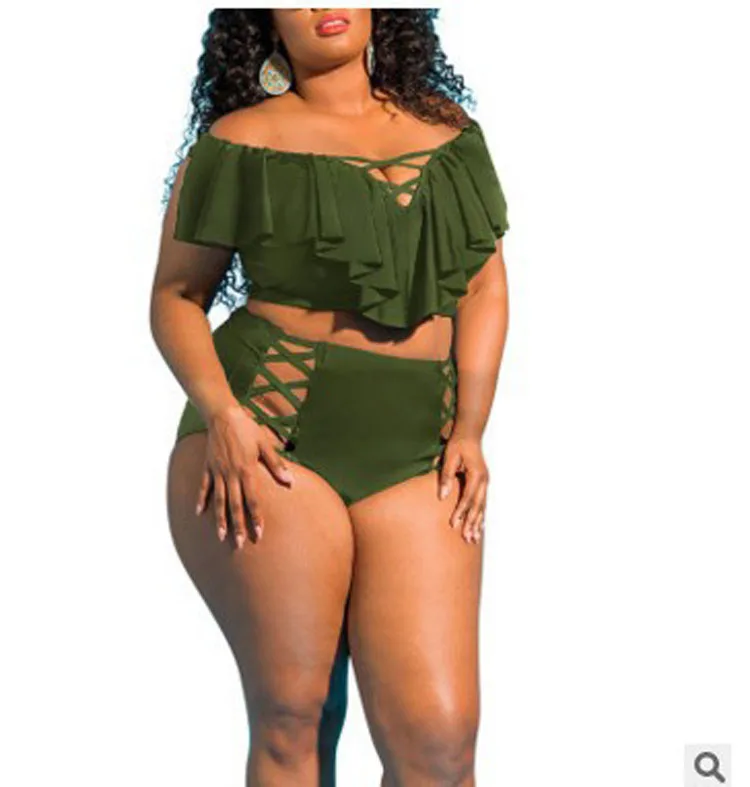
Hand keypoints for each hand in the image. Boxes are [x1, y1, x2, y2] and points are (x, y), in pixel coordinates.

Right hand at [195, 403, 293, 547]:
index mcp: (247, 470)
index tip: (259, 533)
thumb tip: (289, 481)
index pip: (252, 499)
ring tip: (221, 536)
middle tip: (239, 544)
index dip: (256, 517)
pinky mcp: (208, 467)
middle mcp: (231, 474)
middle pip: (235, 505)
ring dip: (220, 519)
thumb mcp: (265, 444)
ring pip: (219, 500)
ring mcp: (218, 472)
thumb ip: (276, 464)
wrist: (223, 415)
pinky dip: (202, 500)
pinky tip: (200, 514)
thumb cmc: (247, 428)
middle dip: (238, 526)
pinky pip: (204, 486)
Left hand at [438, 433, 488, 543]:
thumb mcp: (449, 459)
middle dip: (472, 523)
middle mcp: (484, 481)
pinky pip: (482, 503)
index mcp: (476, 475)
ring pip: (482, 507)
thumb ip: (446, 477)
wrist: (469, 434)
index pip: (468, 498)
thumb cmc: (458, 445)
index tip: (454, 524)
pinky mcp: (483, 483)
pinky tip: (479, 526)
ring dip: (478, 523)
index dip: (461, 512)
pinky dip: (480, 515)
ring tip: (474, 538)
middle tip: (467, 538)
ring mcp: (485, 482)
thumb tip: (442, 497)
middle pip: (478, 506)